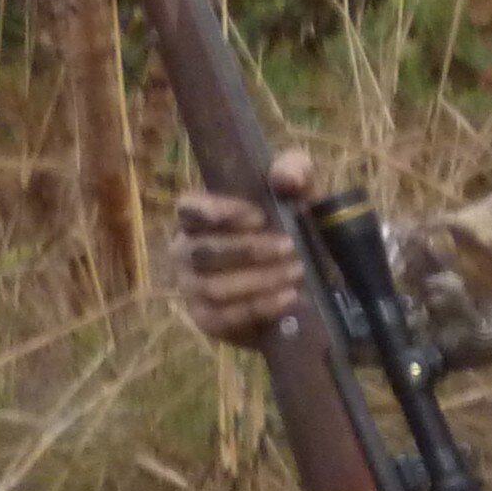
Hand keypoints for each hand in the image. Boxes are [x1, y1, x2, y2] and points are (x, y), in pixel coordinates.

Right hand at [170, 147, 319, 346]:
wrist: (306, 286)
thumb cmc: (291, 231)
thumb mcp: (300, 196)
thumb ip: (296, 171)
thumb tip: (284, 177)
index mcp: (198, 217)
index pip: (188, 209)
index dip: (220, 213)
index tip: (259, 217)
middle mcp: (185, 250)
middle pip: (203, 252)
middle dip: (249, 250)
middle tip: (290, 247)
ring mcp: (192, 287)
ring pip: (215, 287)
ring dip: (260, 280)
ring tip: (296, 273)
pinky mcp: (207, 319)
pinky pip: (224, 317)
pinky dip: (260, 307)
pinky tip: (289, 298)